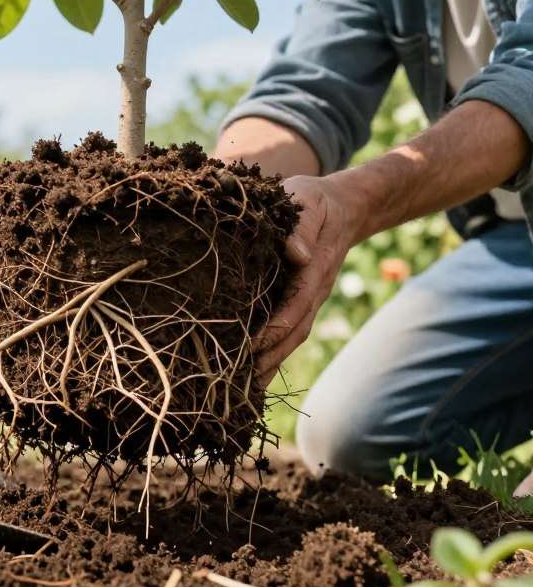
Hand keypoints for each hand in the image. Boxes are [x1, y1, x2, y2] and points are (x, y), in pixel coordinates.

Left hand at [255, 174, 364, 385]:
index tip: (252, 346)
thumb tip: (295, 254)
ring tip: (245, 386)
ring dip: (273, 361)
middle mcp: (315, 289)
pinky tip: (256, 369)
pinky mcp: (304, 298)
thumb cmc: (315, 200)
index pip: (295, 305)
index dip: (275, 328)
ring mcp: (312, 297)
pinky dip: (276, 351)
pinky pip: (292, 329)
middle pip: (295, 331)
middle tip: (242, 381)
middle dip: (271, 357)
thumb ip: (301, 225)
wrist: (344, 206)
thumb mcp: (306, 199)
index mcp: (314, 267)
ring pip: (294, 336)